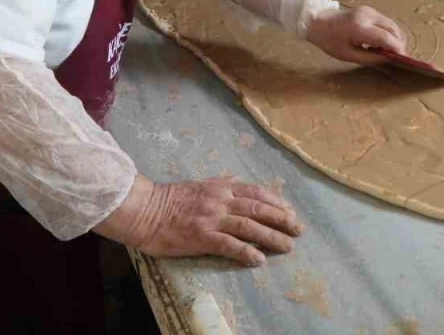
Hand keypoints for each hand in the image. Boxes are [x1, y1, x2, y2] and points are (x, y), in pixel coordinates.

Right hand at [110, 175, 303, 267]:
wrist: (145, 210)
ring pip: (249, 226)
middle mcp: (220, 200)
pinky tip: (258, 259)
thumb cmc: (170, 199)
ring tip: (287, 246)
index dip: (277, 202)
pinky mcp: (202, 237)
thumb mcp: (201, 184)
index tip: (290, 211)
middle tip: (299, 229)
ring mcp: (212, 218)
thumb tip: (239, 183)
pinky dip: (246, 251)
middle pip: (259, 209)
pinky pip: (229, 245)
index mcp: (221, 187)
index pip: (256, 193)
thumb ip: (221, 184)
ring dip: (271, 236)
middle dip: (282, 219)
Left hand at [305, 5, 406, 65]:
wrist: (319, 21)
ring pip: (391, 24)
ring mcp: (369, 10)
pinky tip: (381, 41)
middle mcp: (367, 16)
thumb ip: (369, 58)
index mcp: (359, 28)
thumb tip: (388, 59)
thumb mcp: (348, 55)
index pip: (386, 38)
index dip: (397, 48)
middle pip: (393, 29)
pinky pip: (385, 21)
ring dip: (394, 37)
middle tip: (397, 56)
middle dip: (399, 43)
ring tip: (388, 50)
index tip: (403, 58)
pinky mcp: (369, 9)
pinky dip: (388, 31)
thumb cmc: (330, 41)